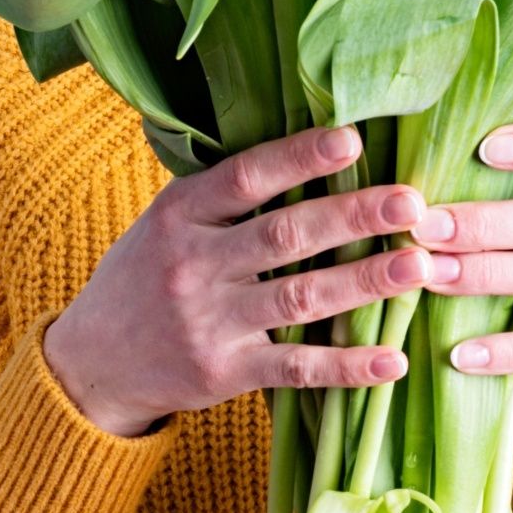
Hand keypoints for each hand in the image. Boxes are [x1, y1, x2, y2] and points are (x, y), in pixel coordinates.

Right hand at [42, 125, 459, 436]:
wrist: (92, 360)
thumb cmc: (146, 275)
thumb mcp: (167, 221)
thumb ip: (226, 194)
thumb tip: (315, 144)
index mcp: (181, 214)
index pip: (247, 177)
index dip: (300, 157)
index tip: (354, 139)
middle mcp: (193, 265)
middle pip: (285, 235)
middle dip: (354, 216)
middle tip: (413, 203)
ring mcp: (210, 322)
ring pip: (299, 297)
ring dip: (364, 282)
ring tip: (420, 267)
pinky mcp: (225, 373)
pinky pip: (295, 368)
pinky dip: (346, 367)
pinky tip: (392, 360)